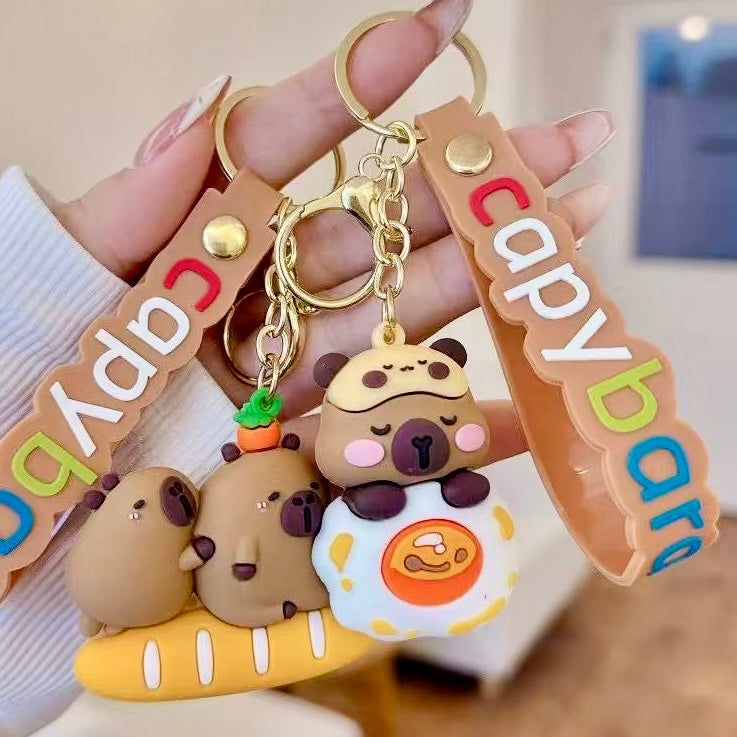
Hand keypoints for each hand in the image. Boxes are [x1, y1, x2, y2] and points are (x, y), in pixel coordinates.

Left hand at [46, 0, 613, 464]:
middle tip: (567, 138)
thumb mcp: (70, 268)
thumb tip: (201, 104)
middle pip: (379, 223)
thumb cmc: (29, 365)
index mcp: (205, 228)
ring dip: (490, 266)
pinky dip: (460, 409)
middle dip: (473, 178)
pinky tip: (530, 395)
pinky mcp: (305, 433)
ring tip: (572, 220)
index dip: (363, 83)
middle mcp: (264, 288)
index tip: (439, 18)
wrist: (27, 492)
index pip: (289, 140)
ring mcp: (291, 362)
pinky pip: (389, 414)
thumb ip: (132, 202)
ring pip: (405, 306)